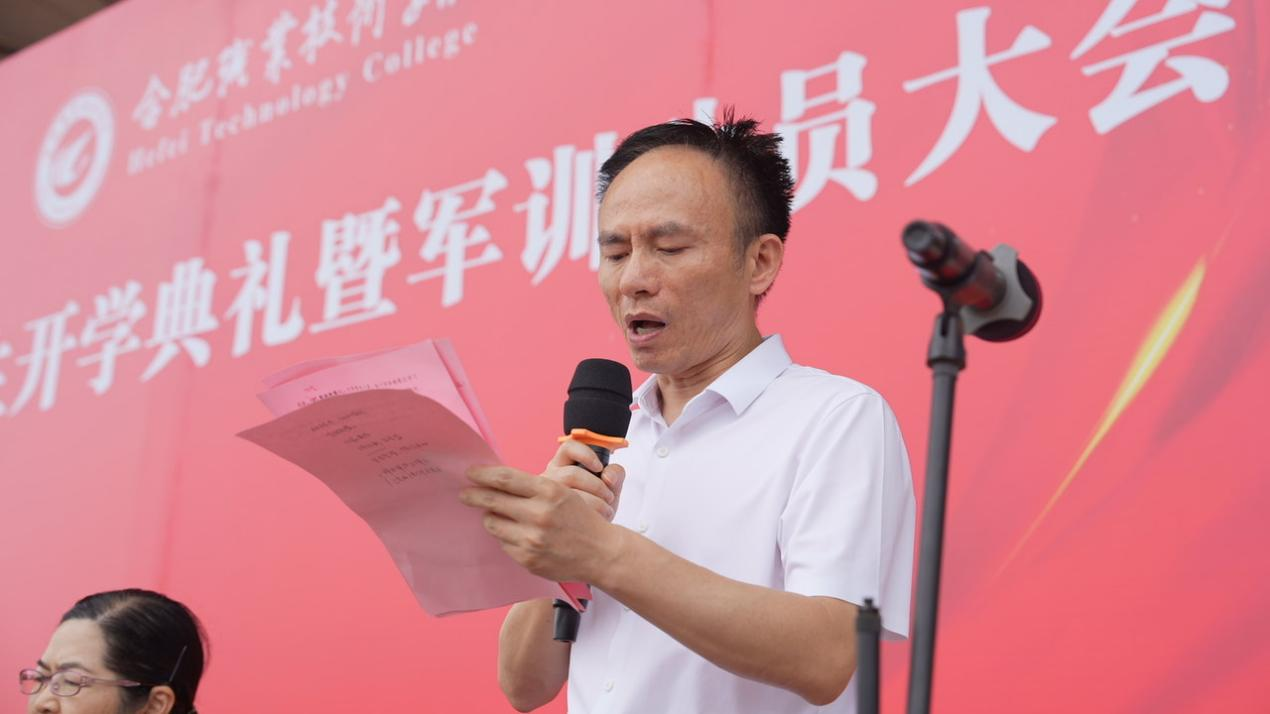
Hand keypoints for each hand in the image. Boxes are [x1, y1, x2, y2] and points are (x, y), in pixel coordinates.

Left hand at [459, 465, 621, 582]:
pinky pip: (503, 543)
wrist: (600, 552)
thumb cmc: (580, 518)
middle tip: (464, 493)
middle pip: (492, 500)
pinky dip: (506, 536)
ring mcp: (532, 539)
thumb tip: (495, 482)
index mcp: (549, 491)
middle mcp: (539, 514)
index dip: (482, 474)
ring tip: (497, 515)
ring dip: (490, 517)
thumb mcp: (562, 492)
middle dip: (473, 495)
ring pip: (493, 523)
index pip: (505, 479)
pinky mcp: (527, 559)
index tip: (470, 472)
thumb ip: (531, 487)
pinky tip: (517, 534)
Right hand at [542, 440, 625, 520]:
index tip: (600, 467)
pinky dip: (589, 514)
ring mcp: (545, 497)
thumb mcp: (610, 488)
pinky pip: (568, 513)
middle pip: (570, 474)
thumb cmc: (598, 508)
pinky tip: (598, 519)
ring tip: (607, 511)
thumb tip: (609, 477)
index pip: (568, 448)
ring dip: (595, 502)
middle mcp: (550, 478)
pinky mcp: (548, 515)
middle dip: (597, 486)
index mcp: (562, 464)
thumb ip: (616, 475)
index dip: (585, 454)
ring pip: (568, 494)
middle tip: (610, 498)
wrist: (590, 536)